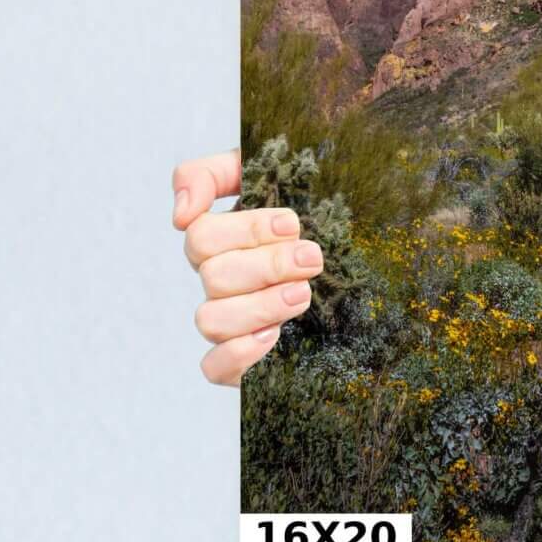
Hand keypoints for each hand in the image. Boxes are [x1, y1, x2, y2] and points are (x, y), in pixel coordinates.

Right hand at [173, 149, 322, 386]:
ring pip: (211, 320)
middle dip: (268, 265)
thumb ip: (213, 174)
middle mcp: (220, 282)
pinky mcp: (242, 360)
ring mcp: (229, 321)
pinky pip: (213, 367)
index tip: (292, 223)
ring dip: (260, 306)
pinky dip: (239, 353)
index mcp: (222, 241)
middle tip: (312, 258)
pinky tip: (274, 336)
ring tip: (303, 294)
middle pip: (214, 277)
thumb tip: (180, 213)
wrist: (361, 261)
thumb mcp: (271, 173)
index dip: (245, 230)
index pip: (201, 236)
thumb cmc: (313, 210)